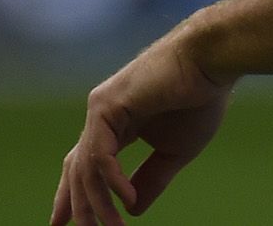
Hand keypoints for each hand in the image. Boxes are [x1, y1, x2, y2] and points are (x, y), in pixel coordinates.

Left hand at [50, 31, 233, 222]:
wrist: (210, 63)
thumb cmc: (199, 99)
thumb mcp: (175, 151)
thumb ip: (152, 178)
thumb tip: (131, 209)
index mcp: (118, 125)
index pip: (85, 163)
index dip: (72, 194)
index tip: (62, 224)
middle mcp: (102, 116)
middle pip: (76, 169)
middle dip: (77, 206)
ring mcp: (101, 109)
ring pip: (86, 167)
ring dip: (98, 203)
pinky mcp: (106, 105)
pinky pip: (99, 153)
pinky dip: (111, 180)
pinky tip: (126, 198)